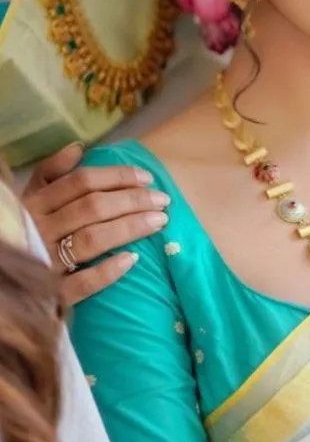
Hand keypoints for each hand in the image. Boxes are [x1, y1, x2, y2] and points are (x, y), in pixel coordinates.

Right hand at [23, 143, 168, 306]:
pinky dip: (107, 271)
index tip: (148, 178)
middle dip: (133, 200)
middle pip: (93, 207)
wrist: (6, 278)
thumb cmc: (25, 229)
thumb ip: (50, 172)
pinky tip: (132, 260)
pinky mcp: (52, 294)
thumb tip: (79, 147)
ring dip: (130, 228)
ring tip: (159, 222)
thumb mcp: (28, 197)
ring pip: (92, 239)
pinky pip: (82, 283)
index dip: (118, 176)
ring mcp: (45, 261)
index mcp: (35, 203)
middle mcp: (40, 229)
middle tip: (163, 201)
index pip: (82, 182)